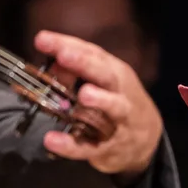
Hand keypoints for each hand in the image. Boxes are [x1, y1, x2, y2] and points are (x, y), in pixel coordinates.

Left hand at [33, 30, 163, 182]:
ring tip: (84, 95)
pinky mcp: (110, 147)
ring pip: (114, 108)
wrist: (147, 138)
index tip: (41, 39)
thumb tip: (51, 65)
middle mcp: (120, 93)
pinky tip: (52, 140)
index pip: (91, 53)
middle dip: (86, 64)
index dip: (66, 44)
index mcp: (114, 72)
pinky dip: (71, 145)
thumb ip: (75, 72)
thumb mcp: (101, 83)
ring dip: (100, 100)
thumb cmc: (116, 101)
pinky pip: (90, 147)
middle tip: (65, 55)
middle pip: (106, 75)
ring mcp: (119, 121)